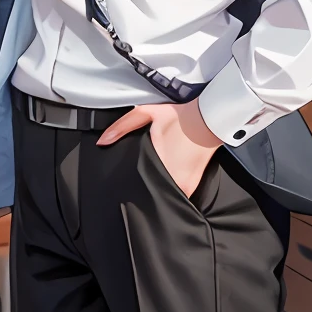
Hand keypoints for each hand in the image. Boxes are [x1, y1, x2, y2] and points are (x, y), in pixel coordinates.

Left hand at [97, 98, 222, 198]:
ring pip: (161, 197)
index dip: (125, 186)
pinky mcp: (192, 186)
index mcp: (157, 163)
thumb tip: (102, 142)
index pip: (135, 183)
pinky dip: (168, 192)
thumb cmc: (180, 117)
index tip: (119, 188)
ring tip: (147, 185)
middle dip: (138, 190)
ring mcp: (183, 185)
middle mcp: (171, 179)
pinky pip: (175, 196)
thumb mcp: (148, 114)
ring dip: (154, 193)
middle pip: (147, 193)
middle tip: (131, 186)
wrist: (209, 120)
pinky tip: (163, 183)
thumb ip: (122, 126)